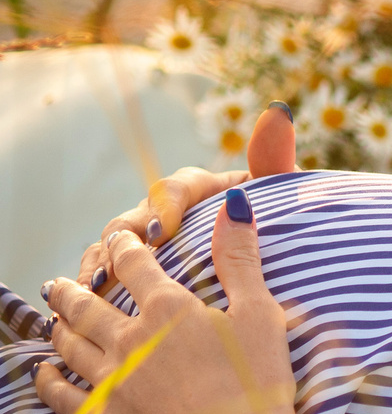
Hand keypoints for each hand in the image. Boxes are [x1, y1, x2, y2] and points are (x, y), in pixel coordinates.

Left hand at [37, 189, 304, 413]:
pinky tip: (44, 371)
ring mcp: (110, 381)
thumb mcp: (262, 315)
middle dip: (73, 287)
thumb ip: (241, 259)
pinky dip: (47, 378)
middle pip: (86, 304)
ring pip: (68, 344)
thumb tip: (236, 204)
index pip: (135, 263)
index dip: (124, 247)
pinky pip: (59, 394)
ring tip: (56, 317)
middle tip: (62, 281)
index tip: (118, 239)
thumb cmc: (262, 385)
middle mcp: (129, 339)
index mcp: (169, 309)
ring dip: (58, 325)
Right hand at [75, 102, 297, 294]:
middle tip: (122, 263)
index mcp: (200, 190)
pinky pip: (107, 272)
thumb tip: (278, 111)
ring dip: (102, 262)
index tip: (165, 230)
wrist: (281, 269)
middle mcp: (167, 210)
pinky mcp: (136, 271)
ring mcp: (147, 241)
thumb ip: (275, 158)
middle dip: (125, 240)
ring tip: (96, 285)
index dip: (166, 206)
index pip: (176, 188)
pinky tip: (88, 303)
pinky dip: (95, 285)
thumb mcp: (281, 195)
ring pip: (113, 245)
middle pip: (135, 218)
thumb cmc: (280, 226)